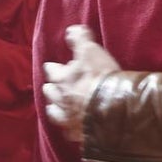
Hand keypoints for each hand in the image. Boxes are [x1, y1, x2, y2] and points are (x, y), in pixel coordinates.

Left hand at [42, 25, 121, 142]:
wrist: (111, 107)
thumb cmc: (100, 76)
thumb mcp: (90, 51)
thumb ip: (80, 39)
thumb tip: (71, 29)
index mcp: (62, 78)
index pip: (52, 71)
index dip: (52, 67)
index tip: (51, 66)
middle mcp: (60, 99)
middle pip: (50, 92)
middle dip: (51, 88)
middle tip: (52, 85)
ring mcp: (67, 117)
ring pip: (54, 112)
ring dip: (54, 107)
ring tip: (55, 105)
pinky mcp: (76, 132)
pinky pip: (68, 130)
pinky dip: (68, 125)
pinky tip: (70, 125)